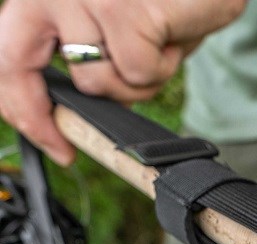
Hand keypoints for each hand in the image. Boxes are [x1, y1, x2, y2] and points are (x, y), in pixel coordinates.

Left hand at [0, 0, 245, 165]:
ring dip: (135, 84)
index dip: (16, 102)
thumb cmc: (171, 2)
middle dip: (37, 115)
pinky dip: (163, 67)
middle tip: (63, 149)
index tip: (44, 136)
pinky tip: (173, 38)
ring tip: (159, 52)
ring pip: (95, 81)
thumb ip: (88, 59)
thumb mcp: (118, 28)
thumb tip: (74, 115)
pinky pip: (136, 72)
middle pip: (15, 63)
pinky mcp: (119, 9)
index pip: (6, 52)